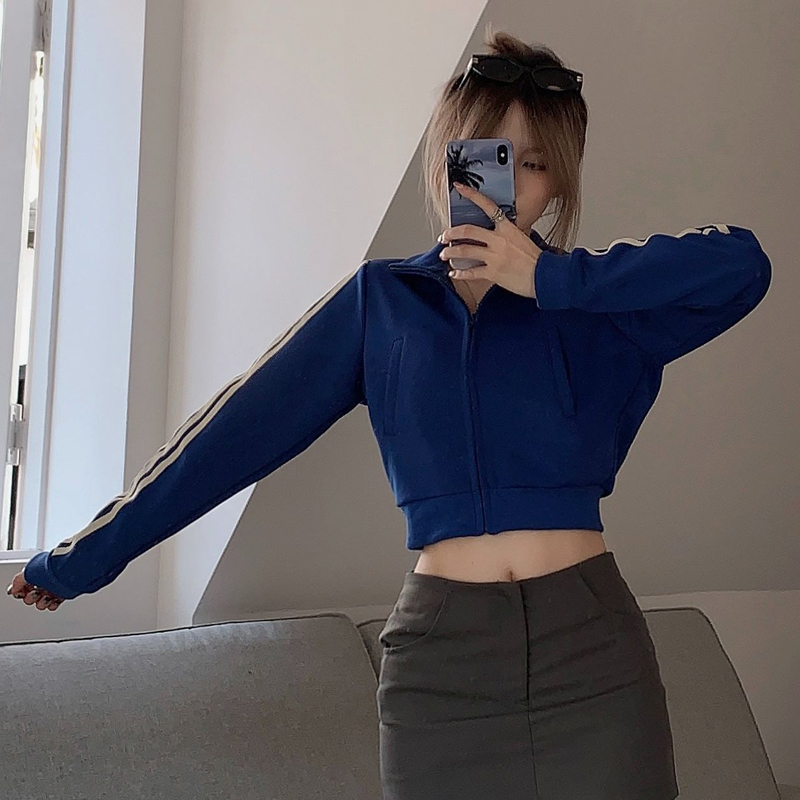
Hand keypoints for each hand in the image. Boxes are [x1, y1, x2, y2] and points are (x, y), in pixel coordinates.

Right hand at [6, 571, 65, 610]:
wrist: (68, 572)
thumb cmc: (51, 569)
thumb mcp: (28, 572)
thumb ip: (18, 581)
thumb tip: (14, 589)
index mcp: (36, 574)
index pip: (24, 587)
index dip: (21, 591)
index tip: (22, 593)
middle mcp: (44, 581)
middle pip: (31, 597)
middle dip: (31, 598)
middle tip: (35, 594)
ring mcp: (53, 588)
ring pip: (41, 602)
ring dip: (41, 602)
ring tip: (46, 597)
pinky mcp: (62, 594)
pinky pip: (53, 605)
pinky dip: (52, 605)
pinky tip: (52, 601)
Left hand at [438, 181, 542, 298]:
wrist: (545, 276)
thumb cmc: (536, 260)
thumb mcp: (523, 239)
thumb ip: (507, 234)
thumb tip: (497, 232)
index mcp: (507, 229)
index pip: (488, 206)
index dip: (472, 195)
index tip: (459, 187)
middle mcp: (499, 240)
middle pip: (468, 230)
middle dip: (451, 233)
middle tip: (444, 236)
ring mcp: (495, 257)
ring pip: (465, 251)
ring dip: (450, 253)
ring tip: (444, 255)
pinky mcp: (493, 273)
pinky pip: (471, 272)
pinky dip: (459, 273)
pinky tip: (453, 273)